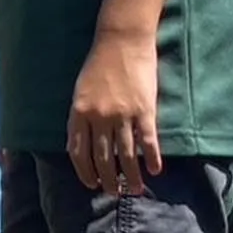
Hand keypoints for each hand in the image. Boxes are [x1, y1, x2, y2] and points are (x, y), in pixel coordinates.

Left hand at [67, 29, 160, 194]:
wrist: (121, 39)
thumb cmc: (99, 63)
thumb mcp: (81, 90)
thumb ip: (82, 115)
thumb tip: (84, 141)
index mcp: (79, 112)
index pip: (78, 152)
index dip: (84, 172)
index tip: (91, 183)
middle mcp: (99, 117)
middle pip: (102, 158)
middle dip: (108, 180)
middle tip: (113, 192)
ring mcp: (123, 115)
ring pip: (126, 155)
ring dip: (130, 177)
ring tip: (134, 190)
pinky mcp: (145, 110)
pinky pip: (148, 142)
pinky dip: (152, 159)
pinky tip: (154, 171)